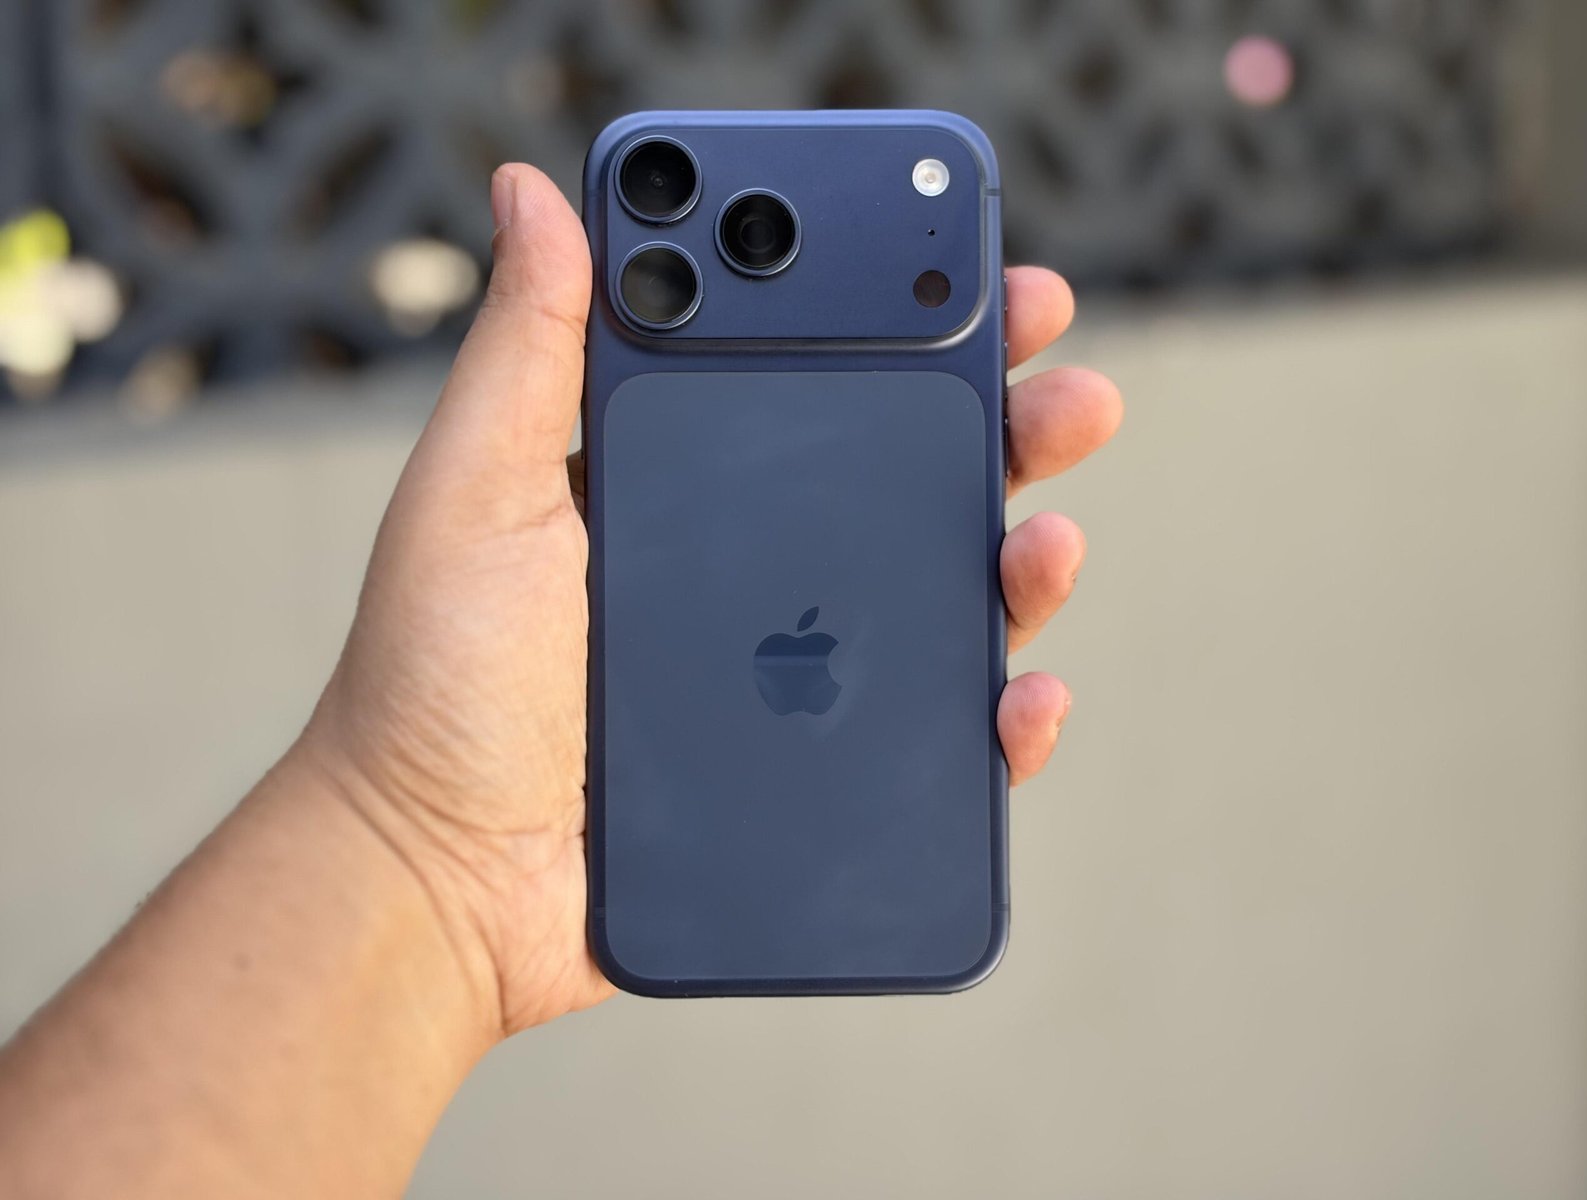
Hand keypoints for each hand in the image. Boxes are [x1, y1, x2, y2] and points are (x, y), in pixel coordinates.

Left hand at [298, 164, 1122, 1035]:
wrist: (442, 882)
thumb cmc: (435, 684)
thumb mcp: (479, 490)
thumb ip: (527, 347)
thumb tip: (534, 192)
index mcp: (683, 481)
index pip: (814, 378)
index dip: (901, 323)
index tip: (971, 277)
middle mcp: (753, 568)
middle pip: (908, 478)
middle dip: (1006, 425)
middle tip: (1069, 391)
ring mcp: (795, 676)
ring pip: (945, 601)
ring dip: (1024, 559)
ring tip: (1051, 540)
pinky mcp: (819, 776)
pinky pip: (938, 740)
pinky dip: (1002, 719)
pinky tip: (1026, 696)